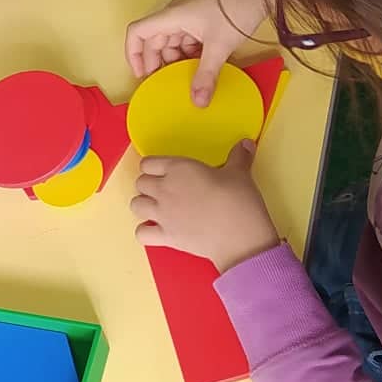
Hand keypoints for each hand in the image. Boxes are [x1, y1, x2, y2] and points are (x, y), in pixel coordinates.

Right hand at [124, 0, 268, 103]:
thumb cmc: (237, 11)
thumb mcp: (219, 47)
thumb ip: (206, 75)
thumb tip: (197, 102)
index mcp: (171, 16)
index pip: (137, 32)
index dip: (133, 54)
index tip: (142, 75)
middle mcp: (175, 15)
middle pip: (154, 41)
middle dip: (157, 63)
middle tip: (165, 84)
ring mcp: (188, 17)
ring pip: (172, 42)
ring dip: (176, 60)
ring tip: (185, 79)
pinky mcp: (201, 20)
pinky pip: (187, 40)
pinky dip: (189, 55)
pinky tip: (200, 68)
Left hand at [130, 143, 281, 271]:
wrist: (240, 237)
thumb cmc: (239, 201)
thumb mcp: (240, 174)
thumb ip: (239, 157)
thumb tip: (246, 143)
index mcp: (178, 169)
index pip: (148, 163)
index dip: (154, 167)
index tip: (165, 171)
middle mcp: (165, 189)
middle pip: (140, 183)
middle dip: (150, 185)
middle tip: (167, 190)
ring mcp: (162, 214)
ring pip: (136, 205)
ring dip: (145, 205)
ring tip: (159, 208)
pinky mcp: (165, 236)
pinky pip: (141, 233)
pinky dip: (146, 232)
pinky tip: (158, 230)